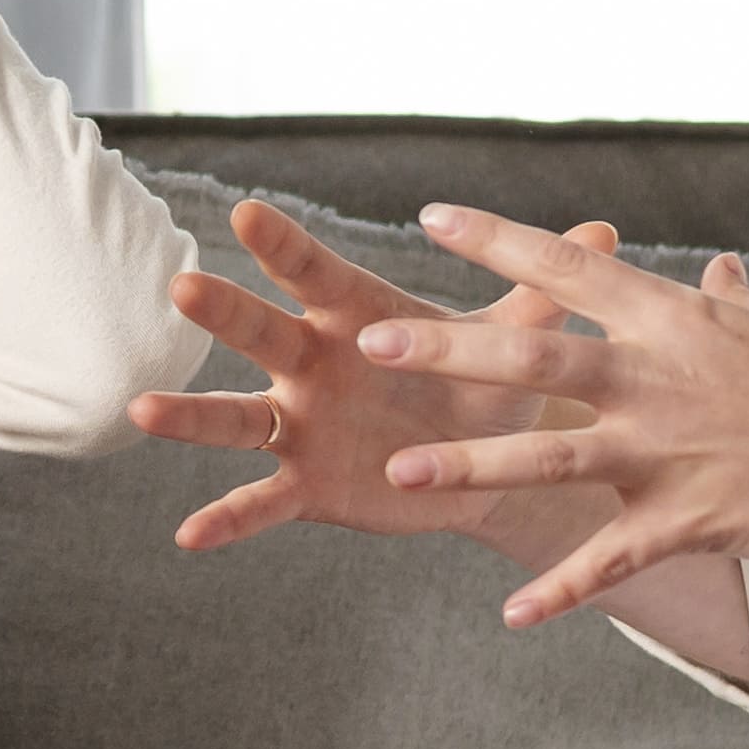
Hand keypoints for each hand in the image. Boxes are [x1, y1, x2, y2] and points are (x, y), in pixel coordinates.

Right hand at [130, 198, 615, 553]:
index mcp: (357, 317)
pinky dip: (227, 519)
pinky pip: (259, 501)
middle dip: (226, 313)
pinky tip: (188, 537)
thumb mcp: (513, 343)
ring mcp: (301, 426)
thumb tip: (606, 229)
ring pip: (236, 417)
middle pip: (260, 334)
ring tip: (142, 410)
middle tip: (184, 286)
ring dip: (190, 415)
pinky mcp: (306, 484)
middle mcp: (314, 365)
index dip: (284, 246)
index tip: (248, 210)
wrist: (485, 465)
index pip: (315, 274)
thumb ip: (544, 289)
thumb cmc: (485, 384)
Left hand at [328, 205, 748, 625]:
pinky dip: (562, 591)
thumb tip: (715, 270)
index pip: (569, 267)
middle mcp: (659, 375)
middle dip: (448, 350)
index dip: (496, 240)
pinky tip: (513, 615)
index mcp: (674, 318)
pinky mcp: (693, 518)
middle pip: (535, 354)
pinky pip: (613, 559)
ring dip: (472, 465)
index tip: (428, 217)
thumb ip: (729, 304)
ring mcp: (672, 448)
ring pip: (552, 454)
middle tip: (369, 343)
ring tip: (400, 475)